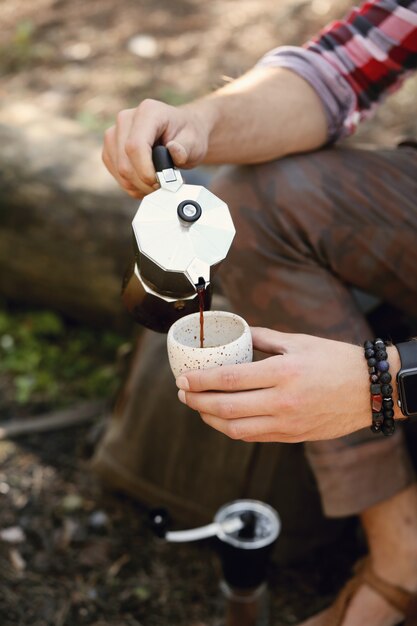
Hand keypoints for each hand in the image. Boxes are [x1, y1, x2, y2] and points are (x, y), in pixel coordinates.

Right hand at [102, 99, 212, 198]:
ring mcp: (114, 134)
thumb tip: (173, 152)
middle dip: (145, 182)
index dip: (144, 170)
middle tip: (164, 187)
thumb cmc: (188, 135)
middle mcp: (125, 119)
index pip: (135, 145)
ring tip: (159, 185)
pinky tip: (148, 183)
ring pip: (120, 172)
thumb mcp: (194, 141)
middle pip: (125, 163)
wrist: (181, 133)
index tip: (159, 183)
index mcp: (148, 112)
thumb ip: (185, 148)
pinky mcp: (110, 150)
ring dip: (140, 186)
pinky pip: (117, 176)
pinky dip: (133, 186)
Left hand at [175, 327, 392, 441]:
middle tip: (182, 393)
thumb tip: (237, 334)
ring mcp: (287, 423)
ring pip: (235, 429)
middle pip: (226, 407)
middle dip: (197, 401)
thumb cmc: (336, 360)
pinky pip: (253, 437)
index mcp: (283, 373)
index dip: (201, 381)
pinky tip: (222, 418)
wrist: (370, 390)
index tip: (183, 378)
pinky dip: (231, 429)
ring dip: (210, 419)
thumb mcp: (299, 341)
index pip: (230, 379)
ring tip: (197, 407)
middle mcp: (283, 401)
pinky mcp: (292, 437)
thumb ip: (263, 338)